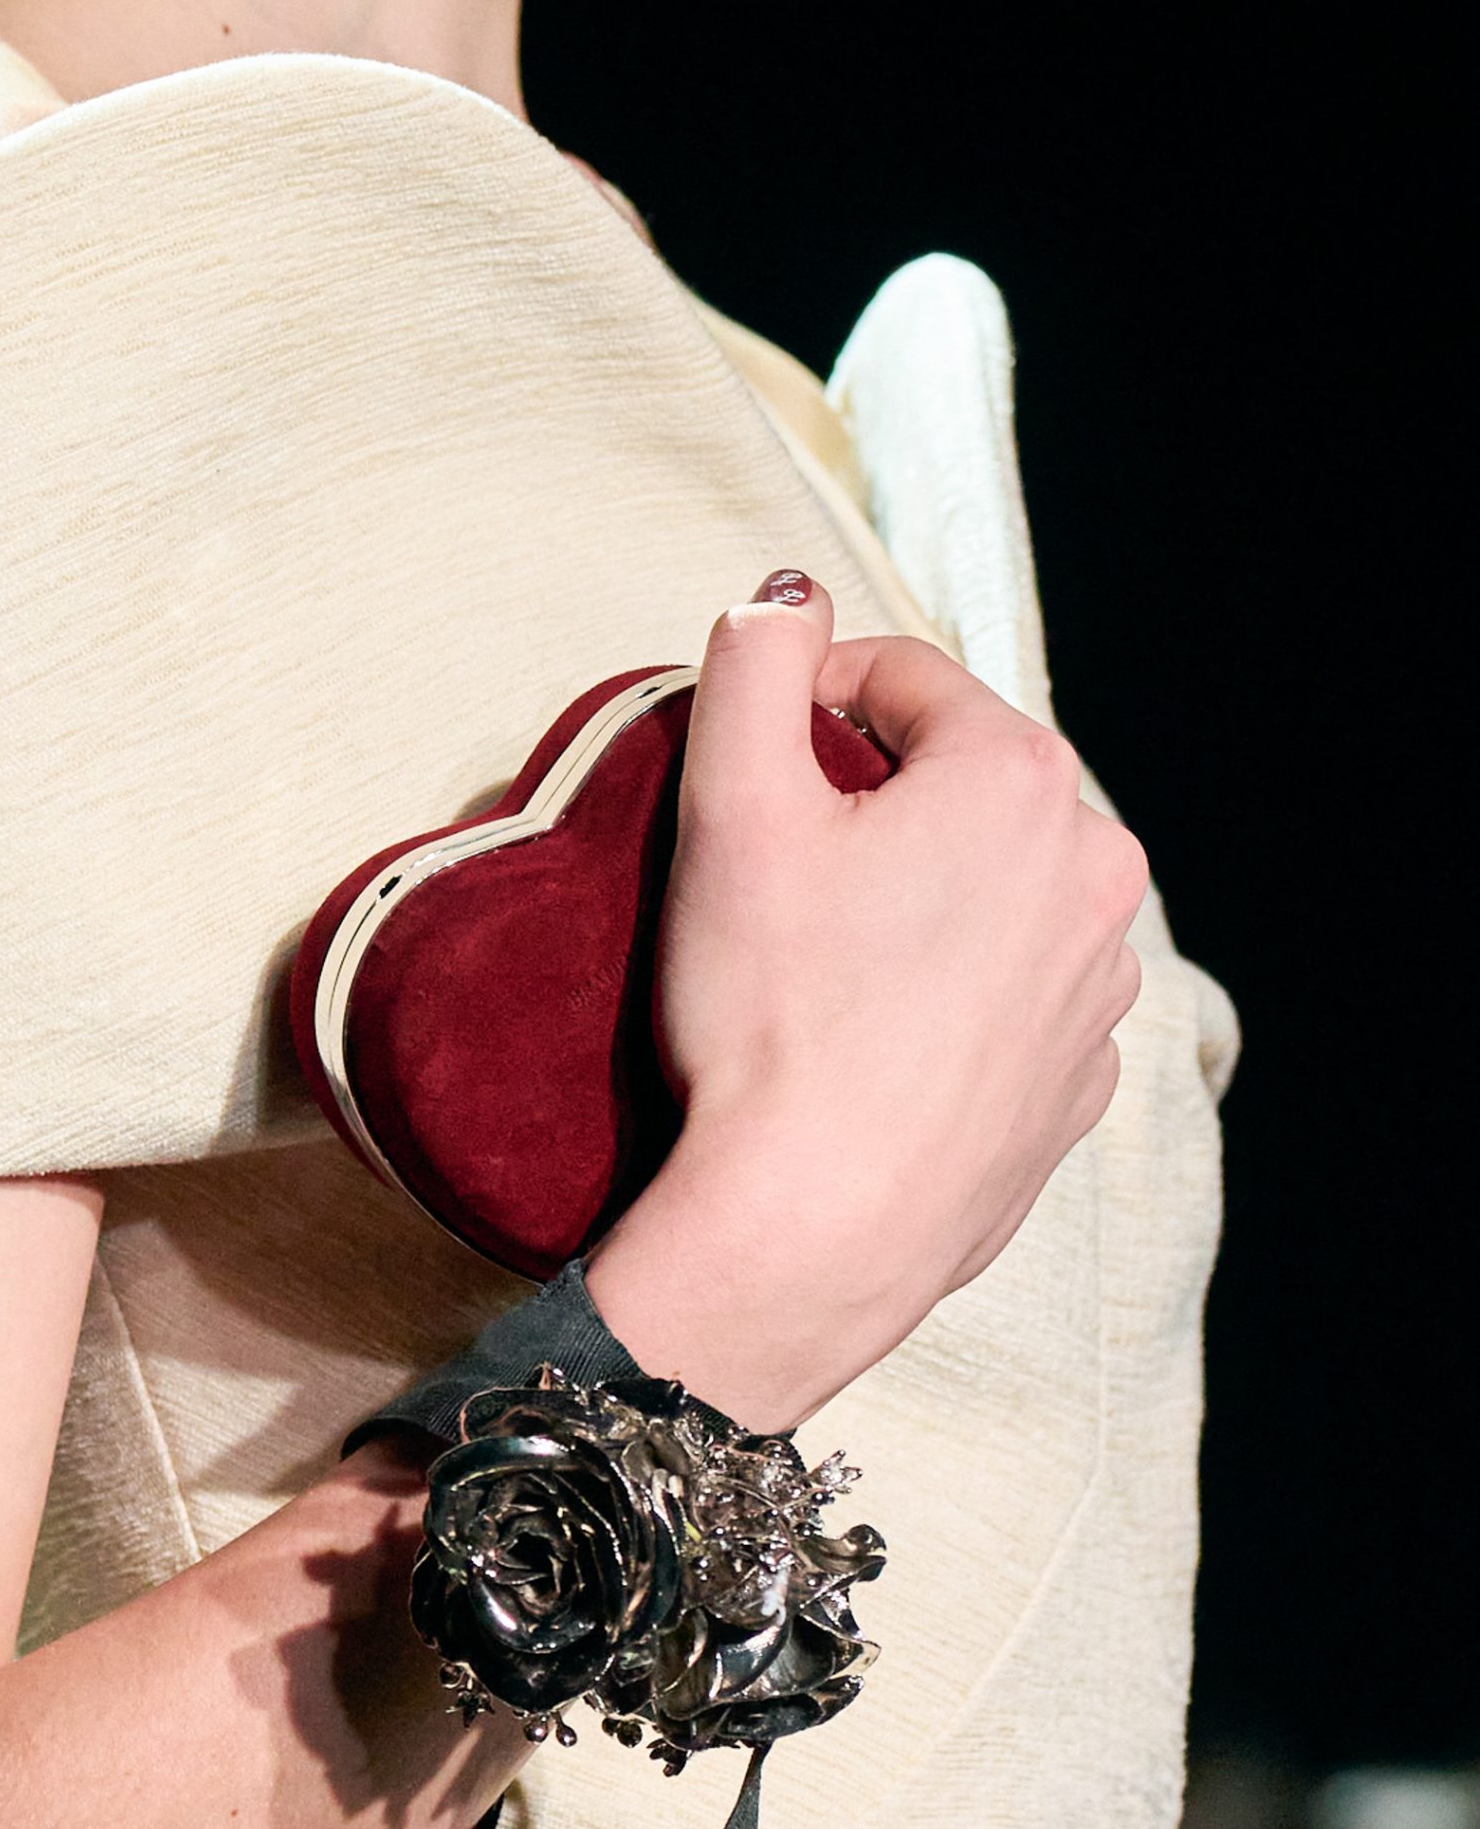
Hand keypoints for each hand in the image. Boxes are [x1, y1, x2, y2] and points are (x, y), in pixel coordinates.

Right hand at [588, 571, 1146, 1426]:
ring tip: (830, 968)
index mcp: (1017, 780)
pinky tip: (880, 1041)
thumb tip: (780, 599)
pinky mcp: (1079, 1084)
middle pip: (961, 785)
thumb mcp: (730, 808)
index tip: (748, 755)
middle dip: (874, 805)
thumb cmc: (771, 1019)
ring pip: (995, 892)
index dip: (809, 700)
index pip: (905, 680)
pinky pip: (1013, 998)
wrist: (813, 1229)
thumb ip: (755, 665)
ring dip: (923, 899)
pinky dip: (955, 996)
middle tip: (779, 874)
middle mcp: (1092, 870)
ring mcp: (1098, 988)